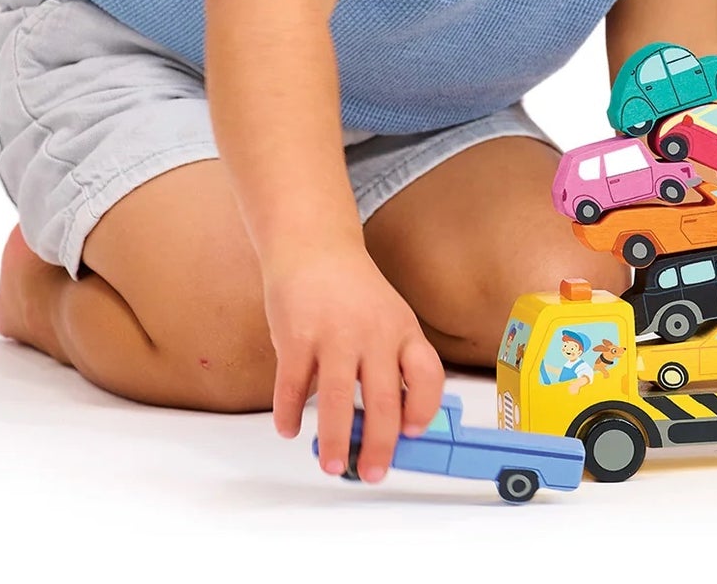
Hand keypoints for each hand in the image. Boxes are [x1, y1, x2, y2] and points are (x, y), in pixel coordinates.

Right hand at [265, 246, 445, 482]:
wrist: (312, 245)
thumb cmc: (351, 290)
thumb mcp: (388, 317)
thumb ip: (390, 362)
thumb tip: (390, 424)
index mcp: (402, 329)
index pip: (427, 374)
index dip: (424, 408)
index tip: (413, 433)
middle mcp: (373, 332)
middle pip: (384, 399)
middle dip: (379, 445)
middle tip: (372, 472)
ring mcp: (333, 334)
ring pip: (336, 400)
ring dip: (334, 440)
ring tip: (333, 465)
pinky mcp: (296, 336)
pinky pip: (292, 387)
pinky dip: (289, 414)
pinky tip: (289, 428)